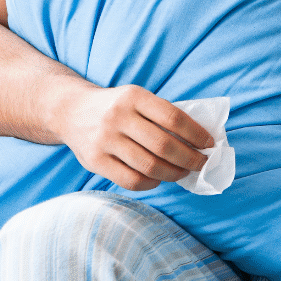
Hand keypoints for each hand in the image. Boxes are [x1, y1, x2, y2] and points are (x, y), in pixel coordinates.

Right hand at [52, 83, 212, 190]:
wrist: (70, 111)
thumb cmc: (114, 107)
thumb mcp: (135, 98)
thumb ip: (161, 114)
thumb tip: (199, 140)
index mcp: (133, 97)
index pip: (173, 118)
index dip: (196, 134)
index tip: (210, 144)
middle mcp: (117, 117)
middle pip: (164, 145)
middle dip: (190, 158)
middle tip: (202, 163)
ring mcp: (105, 140)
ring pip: (149, 166)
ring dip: (174, 173)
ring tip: (183, 172)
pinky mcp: (96, 161)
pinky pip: (131, 180)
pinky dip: (151, 183)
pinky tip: (158, 179)